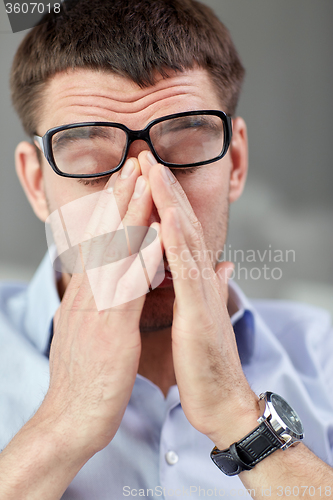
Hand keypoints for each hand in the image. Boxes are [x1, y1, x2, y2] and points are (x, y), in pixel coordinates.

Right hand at [38, 159, 163, 454]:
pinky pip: (127, 289)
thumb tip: (111, 289)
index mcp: (87, 296)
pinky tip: (155, 235)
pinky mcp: (110, 330)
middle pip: (105, 237)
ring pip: (114, 252)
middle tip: (134, 163)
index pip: (101, 243)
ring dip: (130, 214)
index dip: (114, 210)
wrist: (70, 420)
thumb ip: (101, 306)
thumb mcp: (91, 332)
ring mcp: (96, 310)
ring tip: (142, 181)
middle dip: (121, 198)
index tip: (127, 182)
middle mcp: (88, 295)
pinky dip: (141, 259)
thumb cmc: (86, 378)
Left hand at [144, 154, 259, 448]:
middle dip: (162, 188)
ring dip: (169, 201)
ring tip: (153, 168)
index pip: (176, 233)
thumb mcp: (202, 315)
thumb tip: (218, 264)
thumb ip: (209, 286)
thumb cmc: (206, 360)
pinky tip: (166, 215)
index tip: (145, 174)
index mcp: (193, 280)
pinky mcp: (199, 312)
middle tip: (144, 154)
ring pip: (184, 238)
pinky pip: (186, 270)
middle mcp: (199, 279)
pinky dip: (177, 240)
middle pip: (179, 225)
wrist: (221, 401)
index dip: (163, 201)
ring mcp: (200, 293)